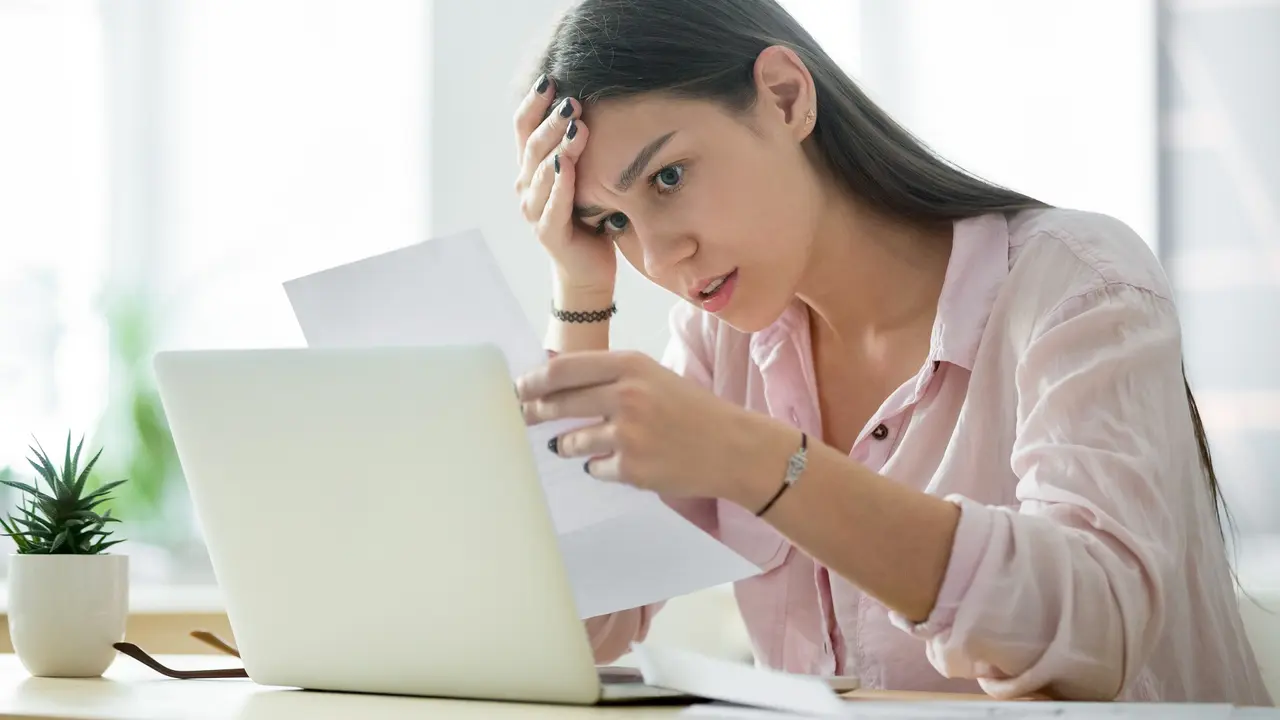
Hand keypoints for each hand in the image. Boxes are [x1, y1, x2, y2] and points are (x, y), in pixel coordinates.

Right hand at [512, 76, 616, 295]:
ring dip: (559, 146)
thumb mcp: (584, 174)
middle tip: (572, 100)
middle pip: (533, 144)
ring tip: (578, 125)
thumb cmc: (589, 216)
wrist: (587, 267)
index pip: (524, 127)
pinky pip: (553, 204)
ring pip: (542, 170)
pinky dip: (560, 184)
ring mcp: (533, 209)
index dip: (533, 103)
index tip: (550, 79)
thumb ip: (578, 146)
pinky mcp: (548, 232)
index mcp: (531, 167)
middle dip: (552, 120)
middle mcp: (526, 185)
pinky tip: (567, 166)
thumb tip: (590, 101)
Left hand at [516, 351, 786, 502]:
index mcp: (631, 365)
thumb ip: (610, 377)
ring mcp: (629, 434)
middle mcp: (627, 395)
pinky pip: (594, 468)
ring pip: (570, 441)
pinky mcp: (632, 469)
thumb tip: (554, 385)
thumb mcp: (653, 377)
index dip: (533, 381)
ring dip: (567, 444)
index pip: (563, 370)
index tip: (518, 389)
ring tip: (575, 444)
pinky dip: (598, 466)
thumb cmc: (691, 410)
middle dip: (533, 413)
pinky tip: (619, 461)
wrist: (734, 447)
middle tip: (522, 418)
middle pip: (557, 404)